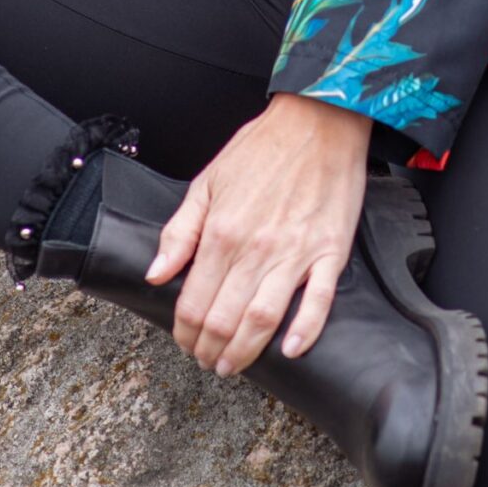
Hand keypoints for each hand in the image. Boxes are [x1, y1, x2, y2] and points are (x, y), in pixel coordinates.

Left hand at [142, 92, 371, 374]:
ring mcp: (295, 253)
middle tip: (206, 361)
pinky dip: (305, 331)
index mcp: (221, 232)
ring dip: (244, 352)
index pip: (194, 301)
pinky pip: (318, 302)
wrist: (317, 121)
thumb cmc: (262, 148)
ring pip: (263, 320)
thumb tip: (157, 275)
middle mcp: (255, 249)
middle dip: (209, 350)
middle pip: (224, 320)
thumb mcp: (207, 181)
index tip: (184, 341)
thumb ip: (180, 231)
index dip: (184, 331)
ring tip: (233, 365)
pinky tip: (291, 350)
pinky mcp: (329, 252)